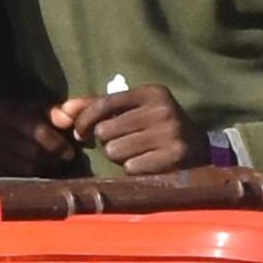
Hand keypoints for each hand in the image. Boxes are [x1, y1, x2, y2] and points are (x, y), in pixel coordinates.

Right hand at [0, 99, 84, 176]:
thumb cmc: (8, 121)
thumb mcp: (29, 111)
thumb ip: (52, 113)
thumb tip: (71, 116)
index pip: (36, 130)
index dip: (56, 143)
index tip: (69, 153)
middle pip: (31, 153)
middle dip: (48, 159)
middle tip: (55, 161)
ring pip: (22, 170)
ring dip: (36, 171)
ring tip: (40, 167)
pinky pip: (8, 181)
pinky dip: (20, 180)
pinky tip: (23, 176)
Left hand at [52, 84, 212, 174]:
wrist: (202, 150)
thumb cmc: (156, 127)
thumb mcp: (132, 110)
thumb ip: (95, 107)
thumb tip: (60, 111)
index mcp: (151, 92)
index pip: (103, 103)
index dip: (83, 120)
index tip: (79, 132)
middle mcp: (163, 109)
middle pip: (105, 131)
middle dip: (108, 140)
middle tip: (127, 141)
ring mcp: (171, 133)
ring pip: (115, 151)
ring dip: (120, 156)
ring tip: (138, 152)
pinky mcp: (174, 157)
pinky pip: (131, 167)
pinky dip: (134, 169)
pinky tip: (149, 163)